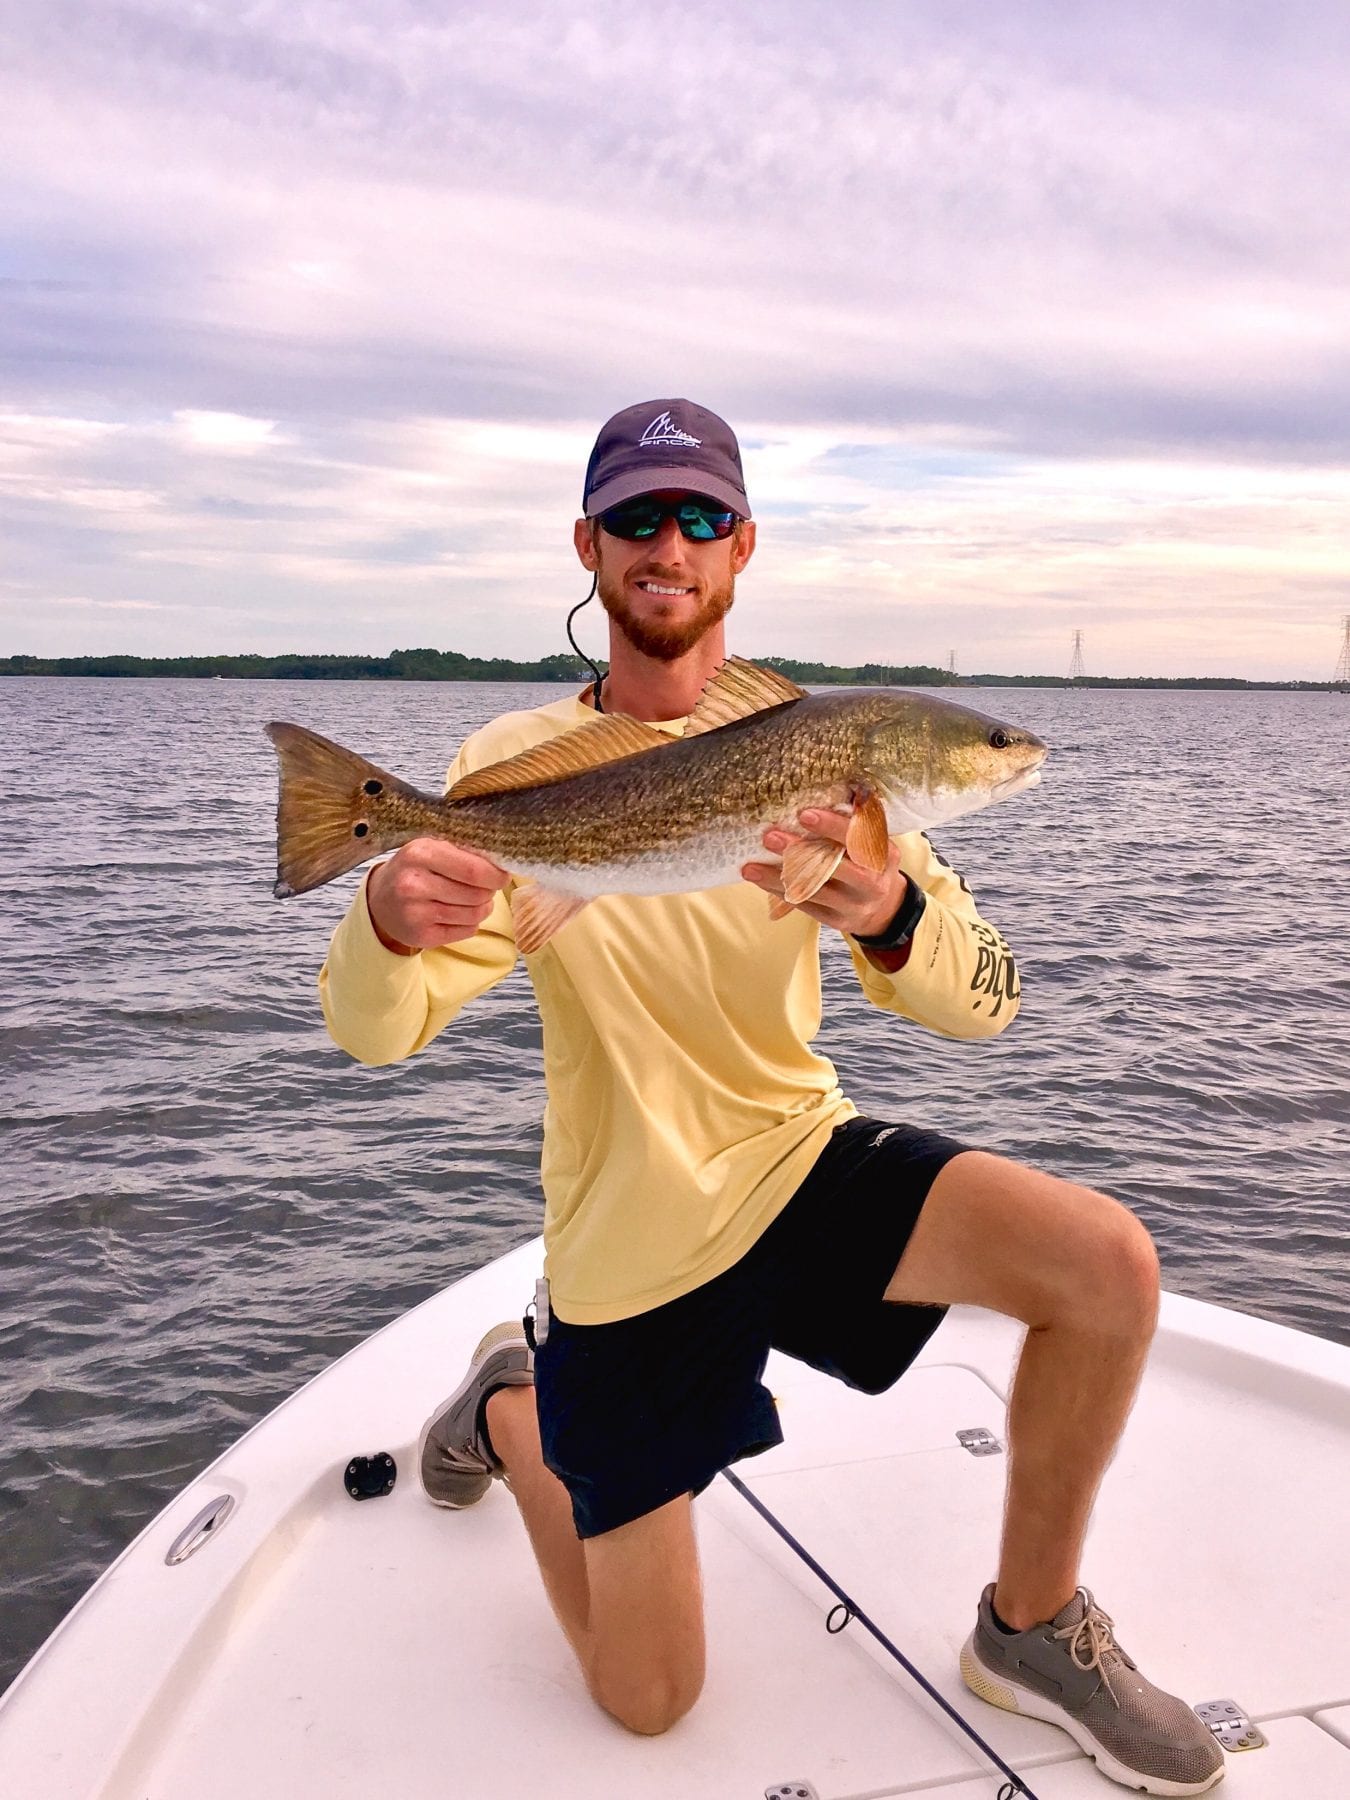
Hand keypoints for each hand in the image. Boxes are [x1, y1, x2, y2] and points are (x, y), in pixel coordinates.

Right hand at [366, 838, 509, 951]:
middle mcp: (414, 884)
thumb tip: (502, 863)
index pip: (473, 870)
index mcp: (420, 854)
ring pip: (475, 915)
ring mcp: (416, 913)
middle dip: (489, 891)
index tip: (502, 875)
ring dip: (483, 908)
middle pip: (477, 894)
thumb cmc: (414, 869)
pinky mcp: (421, 936)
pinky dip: (471, 923)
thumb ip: (464, 852)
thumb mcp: (432, 848)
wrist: (380, 900)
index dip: (496, 875)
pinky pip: (467, 931)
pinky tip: (458, 913)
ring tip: (472, 900)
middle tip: (484, 887)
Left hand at [741, 808, 907, 937]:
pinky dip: (779, 890)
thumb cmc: (868, 863)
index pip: (857, 839)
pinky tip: (759, 878)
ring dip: (779, 876)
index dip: (832, 827)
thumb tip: (826, 787)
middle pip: (834, 866)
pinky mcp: (835, 920)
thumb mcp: (874, 842)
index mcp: (883, 855)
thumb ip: (855, 823)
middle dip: (800, 851)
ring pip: (813, 889)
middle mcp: (871, 882)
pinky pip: (804, 905)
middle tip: (769, 836)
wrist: (881, 909)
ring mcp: (853, 904)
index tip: (804, 814)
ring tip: (751, 866)